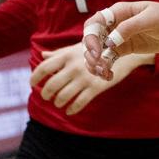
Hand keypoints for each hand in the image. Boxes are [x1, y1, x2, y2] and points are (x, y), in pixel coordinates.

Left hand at [30, 43, 152, 115]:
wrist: (125, 52)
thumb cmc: (99, 49)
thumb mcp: (78, 48)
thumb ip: (60, 53)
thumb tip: (42, 55)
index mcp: (68, 55)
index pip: (44, 68)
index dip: (35, 78)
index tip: (33, 84)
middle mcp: (74, 66)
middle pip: (50, 86)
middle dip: (46, 95)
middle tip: (47, 97)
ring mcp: (85, 77)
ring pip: (62, 97)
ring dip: (58, 102)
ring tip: (59, 102)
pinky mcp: (96, 87)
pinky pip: (79, 103)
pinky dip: (72, 109)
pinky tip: (70, 110)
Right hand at [82, 0, 158, 79]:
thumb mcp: (151, 19)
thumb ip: (129, 27)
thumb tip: (109, 42)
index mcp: (118, 12)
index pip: (94, 23)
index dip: (90, 37)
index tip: (98, 51)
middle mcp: (115, 25)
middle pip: (92, 39)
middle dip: (91, 54)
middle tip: (99, 66)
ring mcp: (118, 38)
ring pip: (98, 52)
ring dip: (95, 64)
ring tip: (104, 73)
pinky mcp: (125, 49)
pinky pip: (108, 59)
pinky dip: (105, 68)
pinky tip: (108, 76)